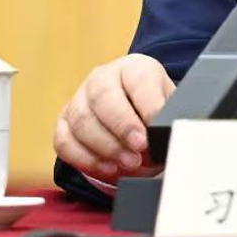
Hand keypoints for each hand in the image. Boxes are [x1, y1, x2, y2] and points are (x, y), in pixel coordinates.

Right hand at [54, 55, 174, 176]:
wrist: (135, 117)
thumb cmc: (154, 112)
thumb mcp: (170, 108)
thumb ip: (170, 117)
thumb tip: (171, 134)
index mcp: (134, 68)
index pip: (138, 80)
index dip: (147, 107)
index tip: (156, 131)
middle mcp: (102, 78)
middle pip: (102, 97)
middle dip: (122, 127)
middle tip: (140, 149)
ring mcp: (79, 99)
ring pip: (81, 120)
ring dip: (105, 147)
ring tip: (128, 164)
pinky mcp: (64, 122)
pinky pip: (64, 140)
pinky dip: (84, 158)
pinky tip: (107, 168)